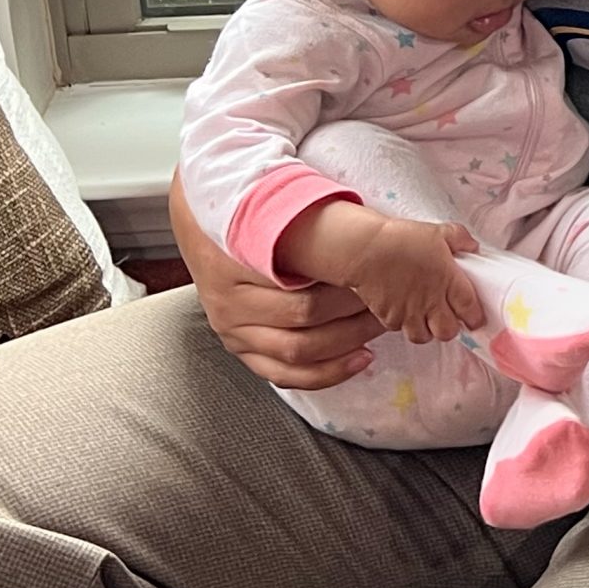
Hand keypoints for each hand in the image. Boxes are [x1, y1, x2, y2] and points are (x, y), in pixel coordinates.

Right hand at [168, 171, 383, 389]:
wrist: (203, 230)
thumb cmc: (249, 217)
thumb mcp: (272, 213)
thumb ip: (309, 228)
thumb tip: (369, 231)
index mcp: (235, 265)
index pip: (301, 284)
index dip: (346, 284)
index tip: (378, 277)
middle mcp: (230, 304)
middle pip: (303, 318)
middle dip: (353, 312)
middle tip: (385, 299)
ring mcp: (232, 332)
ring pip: (296, 352)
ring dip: (346, 343)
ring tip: (378, 327)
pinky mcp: (241, 351)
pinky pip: (284, 375)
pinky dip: (325, 373)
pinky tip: (358, 360)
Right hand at [285, 204, 485, 345]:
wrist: (366, 249)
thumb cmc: (402, 239)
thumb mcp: (438, 231)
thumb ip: (460, 239)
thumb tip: (472, 246)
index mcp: (449, 281)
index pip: (470, 310)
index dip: (475, 317)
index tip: (475, 316)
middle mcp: (431, 302)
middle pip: (448, 332)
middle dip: (450, 328)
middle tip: (448, 317)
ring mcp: (409, 312)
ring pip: (423, 336)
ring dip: (426, 330)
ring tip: (425, 317)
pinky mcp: (389, 316)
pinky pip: (399, 329)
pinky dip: (403, 324)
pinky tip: (404, 310)